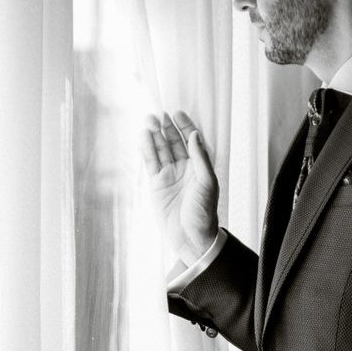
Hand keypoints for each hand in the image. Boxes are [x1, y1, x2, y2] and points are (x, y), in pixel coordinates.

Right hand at [139, 110, 218, 265]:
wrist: (191, 237)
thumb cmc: (204, 212)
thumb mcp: (207, 182)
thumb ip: (200, 158)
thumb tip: (195, 135)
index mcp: (199, 166)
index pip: (191, 140)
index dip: (185, 126)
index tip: (177, 113)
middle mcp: (184, 168)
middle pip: (174, 142)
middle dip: (167, 128)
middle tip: (159, 114)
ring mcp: (169, 175)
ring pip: (160, 150)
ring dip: (155, 135)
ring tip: (149, 120)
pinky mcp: (156, 185)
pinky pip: (150, 163)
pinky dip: (147, 149)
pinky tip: (144, 137)